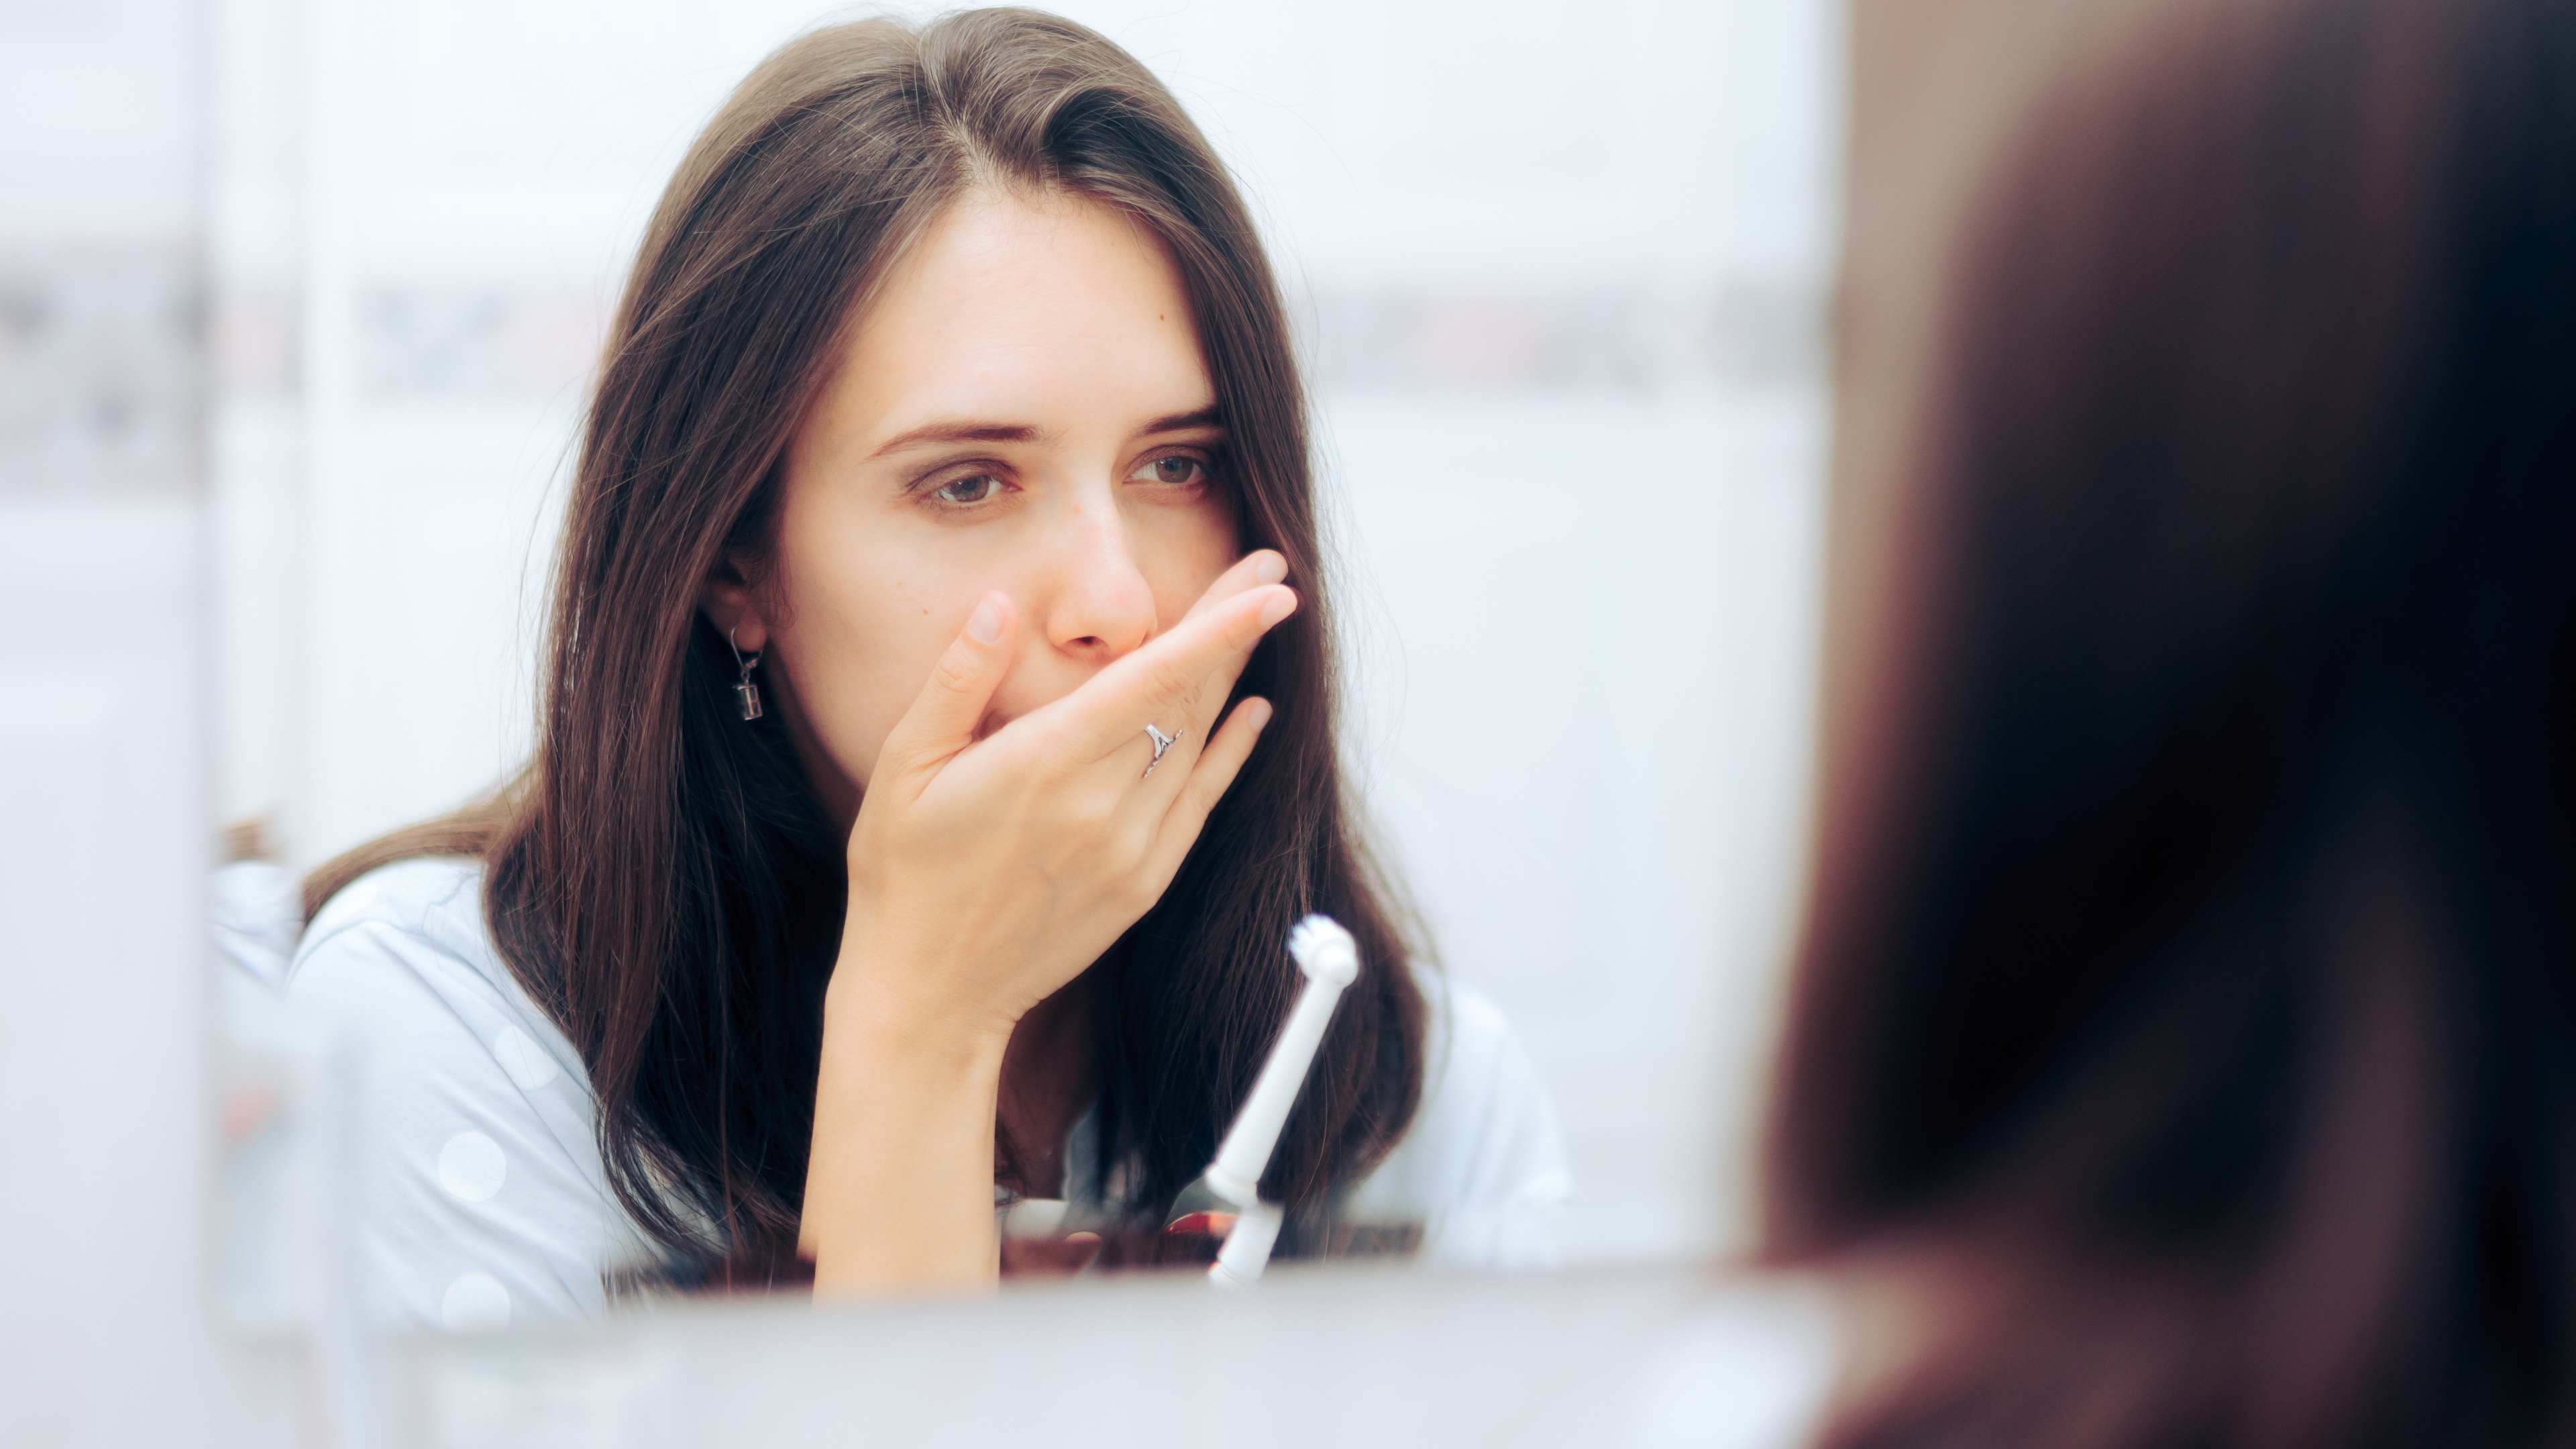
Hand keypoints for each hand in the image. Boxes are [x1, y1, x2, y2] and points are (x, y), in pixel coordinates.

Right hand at [829, 549, 1296, 1044]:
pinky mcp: (1143, 884)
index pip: (1152, 677)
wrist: (930, 995)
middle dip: (1234, 629)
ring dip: (1230, 680)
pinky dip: (1230, 753)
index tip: (1273, 587)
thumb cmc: (904, 876)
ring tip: (1255, 621)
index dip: (1219, 628)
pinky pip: (1201, 803)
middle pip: (1188, 699)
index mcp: (1044, 763)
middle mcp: (1101, 804)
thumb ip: (956, 680)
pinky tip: (1250, 712)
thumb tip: (995, 603)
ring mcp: (1131, 849)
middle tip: (1269, 571)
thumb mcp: (903, 768)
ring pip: (1197, 745)